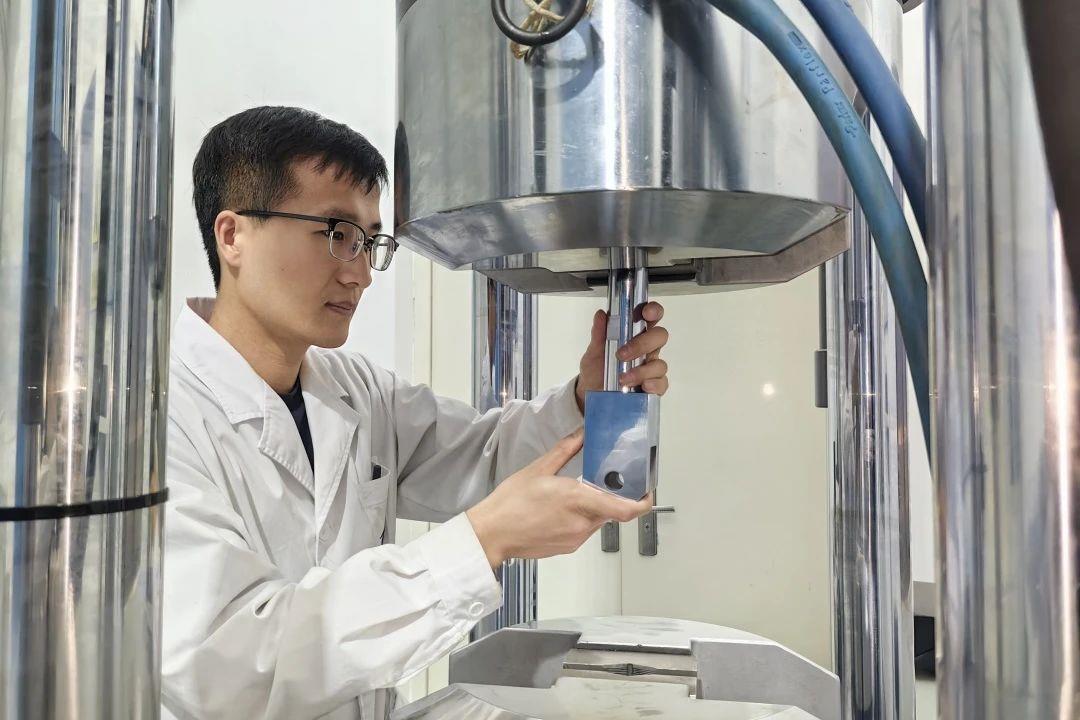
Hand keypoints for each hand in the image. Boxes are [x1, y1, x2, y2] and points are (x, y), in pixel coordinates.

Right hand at [466, 429, 653, 569]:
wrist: (491, 534)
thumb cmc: (511, 502)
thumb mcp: (539, 468)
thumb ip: (566, 449)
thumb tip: (583, 434)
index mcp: (578, 500)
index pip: (625, 509)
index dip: (643, 502)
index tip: (648, 492)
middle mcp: (582, 523)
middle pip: (611, 511)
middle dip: (610, 496)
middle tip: (602, 480)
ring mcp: (576, 538)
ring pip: (598, 521)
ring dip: (593, 507)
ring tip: (571, 493)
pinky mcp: (568, 547)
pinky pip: (584, 530)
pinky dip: (580, 518)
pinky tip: (559, 509)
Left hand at [575, 301, 669, 411]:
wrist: (592, 395)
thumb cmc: (596, 370)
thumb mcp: (593, 352)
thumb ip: (599, 334)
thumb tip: (600, 315)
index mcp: (635, 335)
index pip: (651, 317)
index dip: (654, 311)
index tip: (646, 313)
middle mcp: (647, 349)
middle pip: (660, 336)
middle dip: (643, 343)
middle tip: (622, 355)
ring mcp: (652, 367)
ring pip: (660, 363)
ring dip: (642, 370)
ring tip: (623, 379)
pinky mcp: (654, 386)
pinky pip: (662, 383)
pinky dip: (653, 384)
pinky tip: (642, 387)